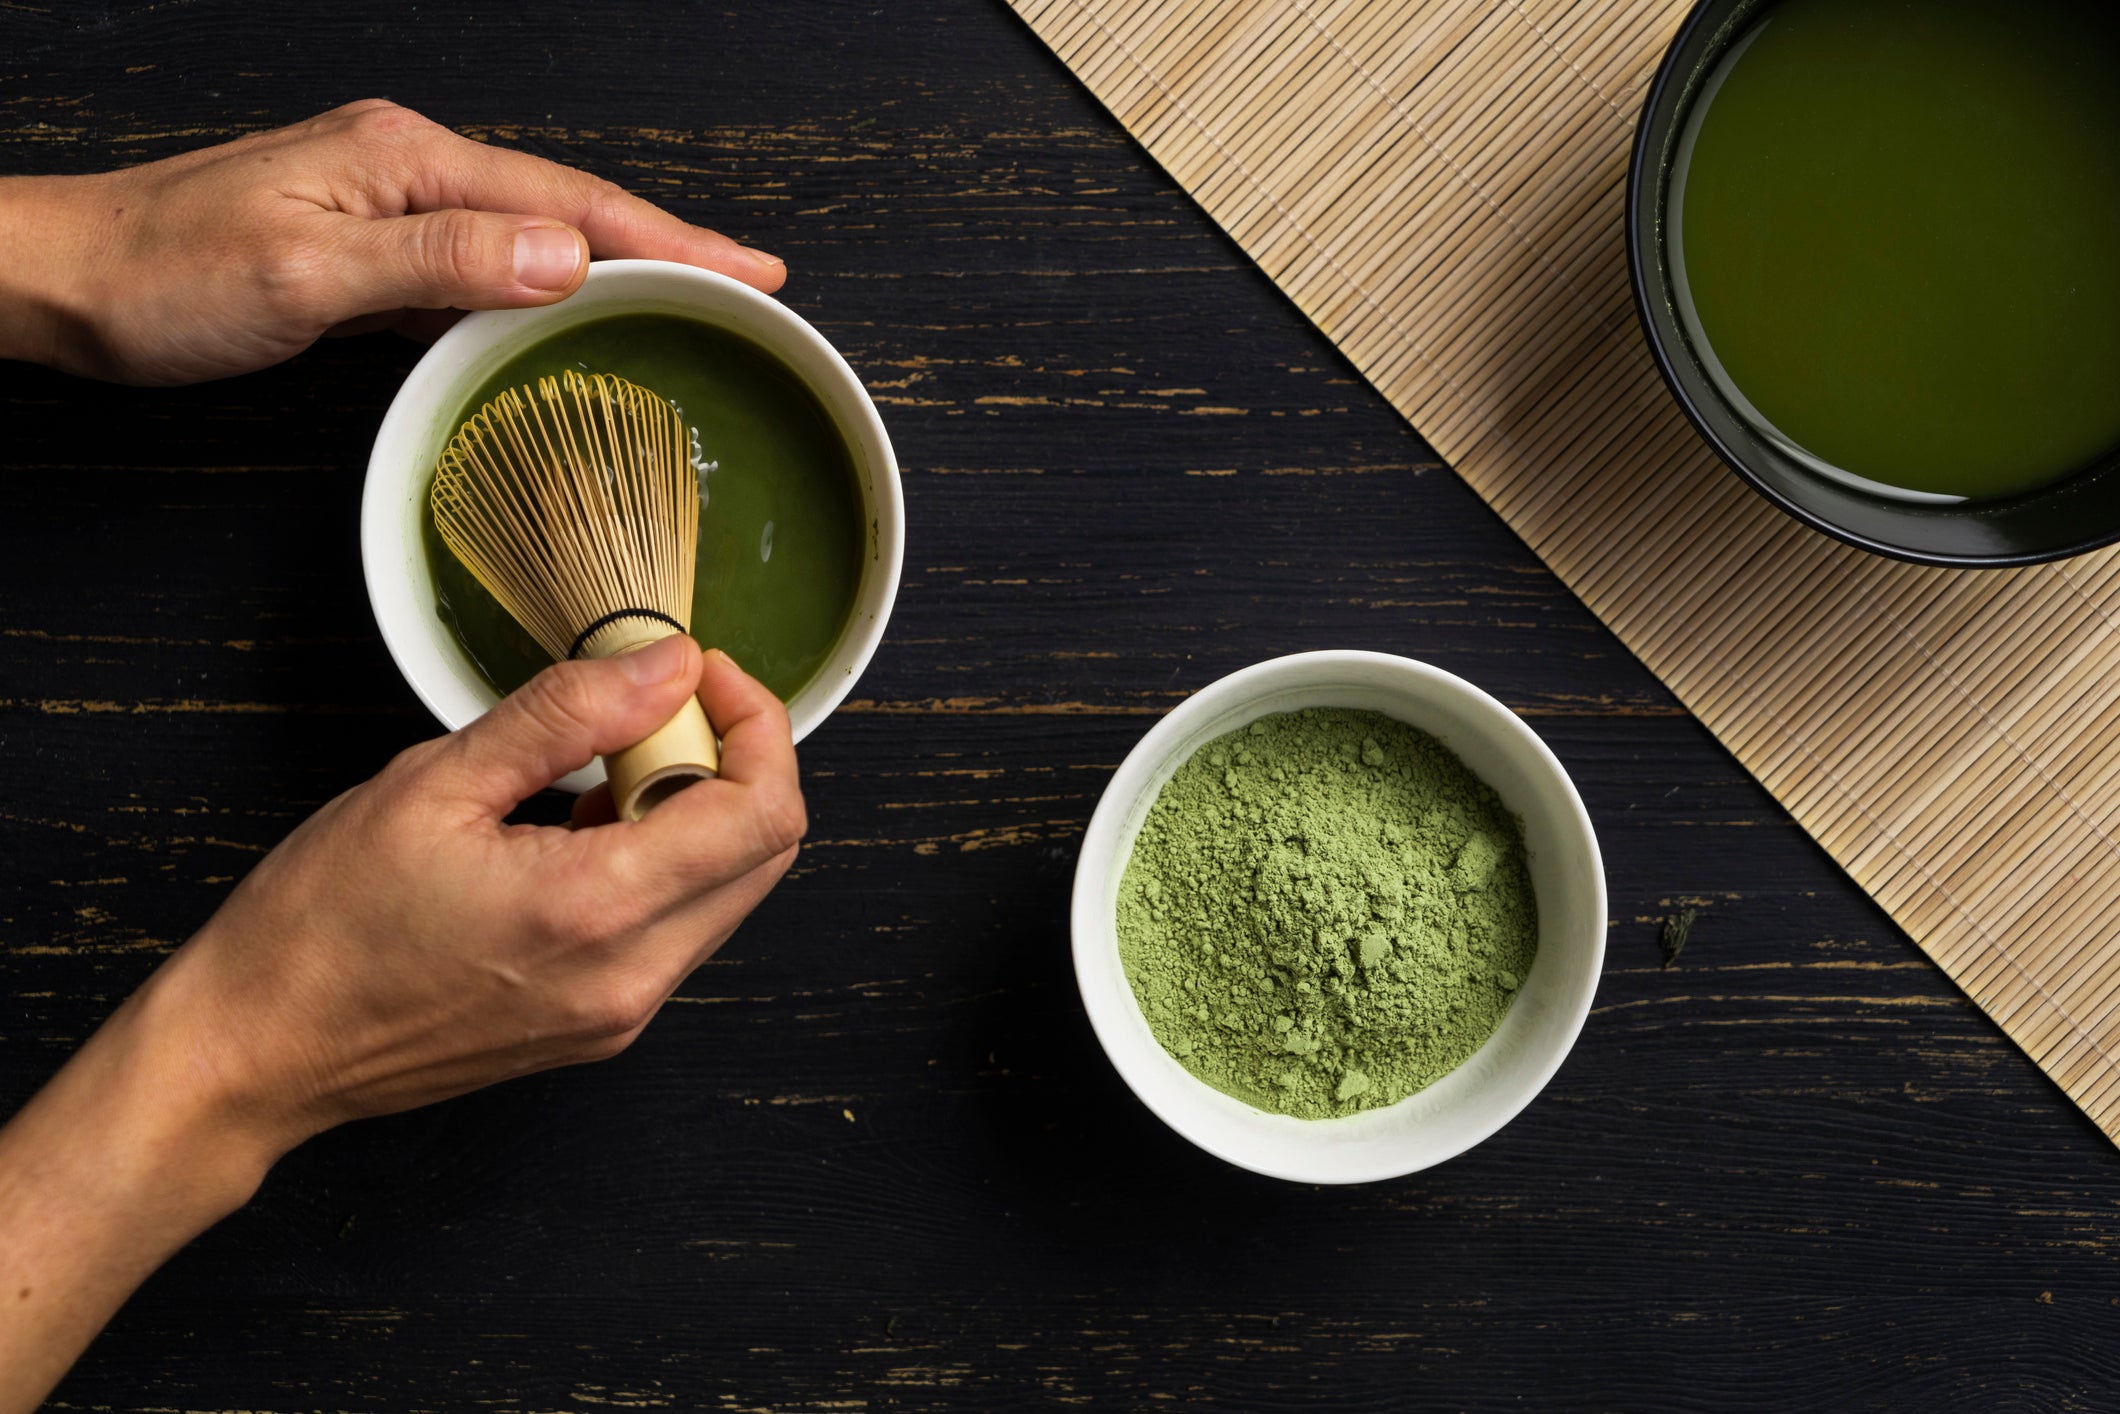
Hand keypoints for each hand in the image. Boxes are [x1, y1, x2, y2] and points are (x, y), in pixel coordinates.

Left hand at [0, 99, 786, 384]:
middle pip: (569, 207)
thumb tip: (563, 259)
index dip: (670, 240)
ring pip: (532, 235)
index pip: (570, 202)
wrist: (59, 278)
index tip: (752, 271)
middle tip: (754, 286)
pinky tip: (574, 315)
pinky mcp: (368, 244)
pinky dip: (546, 288)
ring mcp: (389, 203)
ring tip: (691, 298)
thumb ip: (439, 263)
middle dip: (667, 245)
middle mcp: (408, 167)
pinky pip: (484, 264)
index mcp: (408, 162)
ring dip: (615, 266)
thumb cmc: (162, 277)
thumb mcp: (304, 274)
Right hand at [0, 637, 803, 1408]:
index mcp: (596, 910)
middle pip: (767, 853)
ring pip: (729, 891)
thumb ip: (568, 715)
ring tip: (599, 772)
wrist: (261, 1051)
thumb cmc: (322, 925)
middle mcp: (632, 976)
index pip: (762, 813)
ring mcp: (623, 1013)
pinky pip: (679, 929)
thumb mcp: (434, 783)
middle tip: (651, 712)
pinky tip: (580, 832)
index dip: (754, 724)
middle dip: (735, 762)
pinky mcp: (603, 1026)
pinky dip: (662, 864)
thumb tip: (666, 664)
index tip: (698, 674)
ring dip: (697, 814)